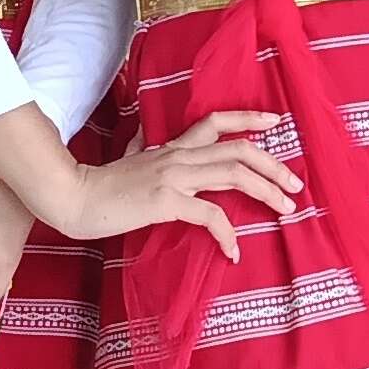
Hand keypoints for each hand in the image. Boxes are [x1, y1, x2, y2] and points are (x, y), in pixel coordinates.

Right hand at [48, 106, 304, 254]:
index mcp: (172, 146)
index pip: (216, 121)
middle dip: (273, 165)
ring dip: (266, 191)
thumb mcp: (127, 159)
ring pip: (235, 174)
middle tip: (295, 185)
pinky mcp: (166, 200)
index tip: (276, 122)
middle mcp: (178, 155)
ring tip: (284, 209)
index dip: (249, 118)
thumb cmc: (99, 185)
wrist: (73, 198)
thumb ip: (142, 149)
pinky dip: (227, 233)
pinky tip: (233, 250)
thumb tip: (144, 141)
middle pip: (239, 149)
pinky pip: (210, 215)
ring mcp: (174, 176)